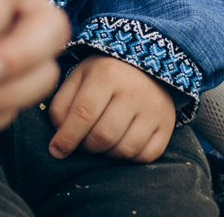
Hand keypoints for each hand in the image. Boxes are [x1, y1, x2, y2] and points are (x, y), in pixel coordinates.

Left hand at [46, 55, 173, 161]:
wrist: (147, 66)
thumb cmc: (106, 74)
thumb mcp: (80, 76)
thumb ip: (63, 102)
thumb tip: (59, 132)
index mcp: (107, 75)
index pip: (83, 113)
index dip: (67, 137)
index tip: (56, 150)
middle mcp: (133, 92)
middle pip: (104, 136)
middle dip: (86, 147)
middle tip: (81, 143)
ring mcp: (154, 110)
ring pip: (125, 150)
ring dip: (107, 154)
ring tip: (100, 142)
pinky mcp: (167, 125)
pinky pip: (146, 156)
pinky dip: (130, 158)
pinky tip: (120, 144)